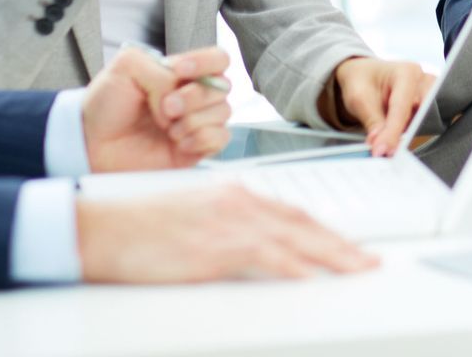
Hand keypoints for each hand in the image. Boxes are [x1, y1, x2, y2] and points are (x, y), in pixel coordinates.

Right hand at [77, 185, 376, 282]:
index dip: (325, 231)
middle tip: (370, 261)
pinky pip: (262, 256)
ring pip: (293, 239)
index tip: (349, 245)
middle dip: (341, 244)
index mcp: (234, 195)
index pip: (293, 213)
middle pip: (303, 224)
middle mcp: (237, 203)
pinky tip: (309, 277)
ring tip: (358, 271)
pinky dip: (290, 266)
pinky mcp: (211, 247)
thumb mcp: (194, 217)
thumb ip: (227, 227)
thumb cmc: (139, 228)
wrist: (101, 226)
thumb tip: (253, 248)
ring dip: (331, 256)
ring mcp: (226, 223)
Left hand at [84, 45, 231, 171]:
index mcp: (181, 73)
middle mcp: (194, 96)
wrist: (93, 144)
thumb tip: (179, 92)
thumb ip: (160, 70)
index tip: (179, 71)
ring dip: (193, 120)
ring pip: (223, 112)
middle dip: (193, 96)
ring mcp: (197, 122)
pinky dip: (200, 139)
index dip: (206, 62)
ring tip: (167, 128)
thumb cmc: (106, 106)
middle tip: (166, 107)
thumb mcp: (126, 67)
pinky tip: (178, 143)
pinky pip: (220, 138)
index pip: (217, 58)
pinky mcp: (198, 148)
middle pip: (223, 86)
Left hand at [330, 57, 434, 155]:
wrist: (363, 76)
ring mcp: (428, 94)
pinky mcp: (427, 106)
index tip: (381, 151)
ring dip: (403, 134)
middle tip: (383, 149)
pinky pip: (421, 125)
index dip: (392, 132)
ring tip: (382, 138)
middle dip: (402, 133)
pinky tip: (391, 134)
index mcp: (406, 72)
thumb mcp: (359, 99)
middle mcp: (422, 81)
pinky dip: (405, 132)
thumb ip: (372, 121)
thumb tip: (381, 145)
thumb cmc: (361, 81)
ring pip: (422, 122)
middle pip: (419, 115)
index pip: (402, 107)